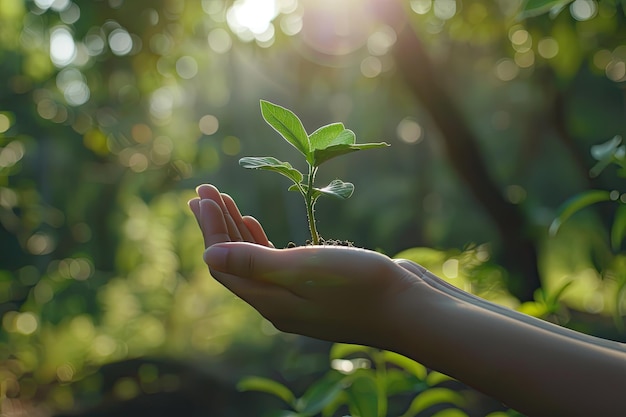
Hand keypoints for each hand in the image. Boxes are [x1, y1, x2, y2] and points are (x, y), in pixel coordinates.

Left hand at [188, 184, 433, 347]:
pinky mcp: (316, 289)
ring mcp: (298, 298)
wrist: (410, 309)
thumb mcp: (304, 269)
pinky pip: (275, 264)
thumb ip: (254, 263)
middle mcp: (279, 303)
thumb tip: (207, 257)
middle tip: (203, 192)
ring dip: (237, 231)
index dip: (210, 230)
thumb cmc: (360, 286)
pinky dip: (261, 242)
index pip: (224, 265)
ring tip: (223, 201)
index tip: (202, 196)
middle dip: (218, 226)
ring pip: (254, 262)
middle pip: (235, 263)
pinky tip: (256, 224)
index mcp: (271, 301)